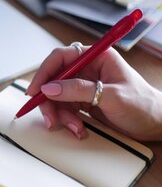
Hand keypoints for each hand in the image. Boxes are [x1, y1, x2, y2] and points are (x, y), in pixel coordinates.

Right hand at [27, 45, 161, 140]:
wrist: (156, 125)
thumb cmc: (144, 105)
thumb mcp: (112, 96)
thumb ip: (80, 90)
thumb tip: (50, 88)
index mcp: (96, 57)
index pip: (61, 57)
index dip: (45, 72)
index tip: (35, 90)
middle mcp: (87, 68)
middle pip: (55, 79)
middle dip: (50, 100)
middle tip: (50, 118)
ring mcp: (84, 85)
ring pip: (57, 96)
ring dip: (60, 114)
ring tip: (74, 128)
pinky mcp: (83, 100)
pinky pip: (64, 108)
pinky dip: (67, 120)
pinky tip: (78, 129)